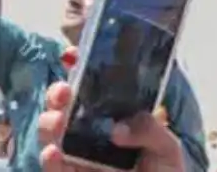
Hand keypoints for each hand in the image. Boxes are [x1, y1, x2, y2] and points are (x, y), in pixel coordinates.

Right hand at [36, 79, 182, 171]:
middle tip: (64, 92)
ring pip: (49, 129)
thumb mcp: (167, 147)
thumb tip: (117, 129)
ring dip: (49, 121)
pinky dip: (48, 157)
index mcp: (111, 114)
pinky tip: (54, 152)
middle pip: (62, 102)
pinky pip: (51, 165)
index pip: (90, 84)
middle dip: (57, 92)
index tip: (73, 55)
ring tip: (59, 122)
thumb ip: (149, 130)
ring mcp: (76, 154)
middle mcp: (88, 130)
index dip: (78, 65)